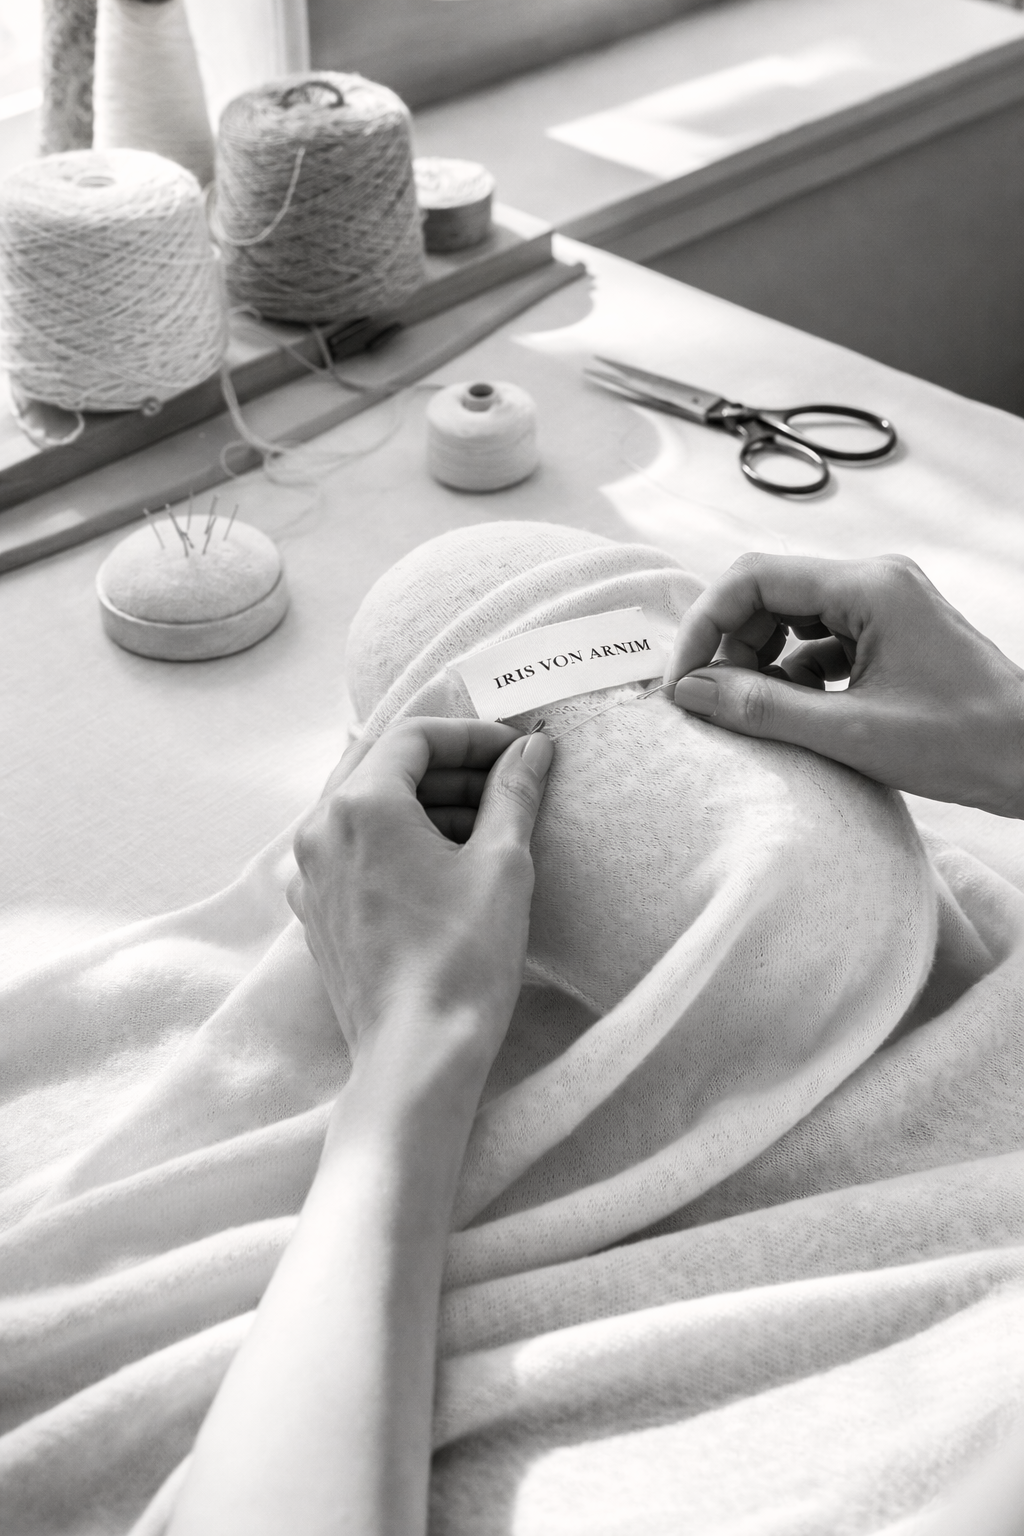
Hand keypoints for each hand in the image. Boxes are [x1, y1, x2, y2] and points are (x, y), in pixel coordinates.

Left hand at [288, 718, 553, 1084]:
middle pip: (384, 765)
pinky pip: (354, 849)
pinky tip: (446, 861)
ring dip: (425, 801)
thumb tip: (531, 748)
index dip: (471, 735)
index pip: (414, 736)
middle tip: (505, 778)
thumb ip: (513, 792)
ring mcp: (310, 873)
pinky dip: (399, 838)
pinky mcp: (316, 910)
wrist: (418, 1053)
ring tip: (486, 822)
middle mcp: (320, 830)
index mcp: (360, 806)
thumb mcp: (502, 863)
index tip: (516, 751)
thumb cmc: (462, 958)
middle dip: (448, 765)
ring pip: (367, 807)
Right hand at [663, 552, 1023, 816]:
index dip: (706, 625)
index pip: (754, 578)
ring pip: (790, 617)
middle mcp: (874, 581)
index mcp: (869, 587)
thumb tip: (692, 692)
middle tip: (712, 703)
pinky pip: (818, 640)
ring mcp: (883, 605)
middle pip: (768, 593)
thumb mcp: (850, 734)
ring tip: (754, 712)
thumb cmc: (964, 742)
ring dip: (760, 663)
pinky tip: (795, 714)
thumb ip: (762, 709)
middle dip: (730, 646)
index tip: (683, 679)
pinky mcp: (888, 633)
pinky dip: (794, 674)